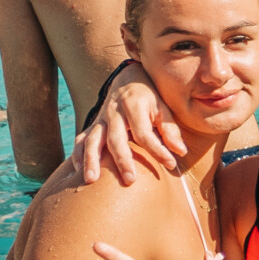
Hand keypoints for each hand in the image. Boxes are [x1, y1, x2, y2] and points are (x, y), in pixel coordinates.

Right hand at [70, 62, 179, 185]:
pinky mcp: (93, 125)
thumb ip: (170, 130)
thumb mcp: (163, 107)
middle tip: (130, 181)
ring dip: (91, 160)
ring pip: (93, 140)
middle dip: (122, 161)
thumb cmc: (149, 97)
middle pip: (116, 139)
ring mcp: (101, 119)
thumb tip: (180, 152)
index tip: (172, 164)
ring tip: (91, 180)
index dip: (158, 150)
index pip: (145, 133)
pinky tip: (78, 172)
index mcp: (134, 106)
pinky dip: (78, 155)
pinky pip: (81, 140)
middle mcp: (114, 113)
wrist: (128, 78)